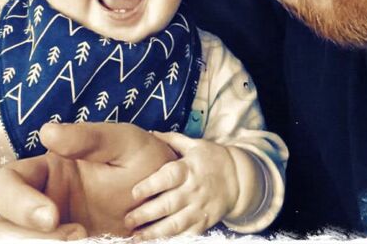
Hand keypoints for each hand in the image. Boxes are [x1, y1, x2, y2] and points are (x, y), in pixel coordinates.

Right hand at [0, 122, 175, 237]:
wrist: (169, 198)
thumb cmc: (145, 163)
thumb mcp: (125, 144)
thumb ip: (89, 138)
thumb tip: (47, 131)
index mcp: (46, 171)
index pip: (1, 185)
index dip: (16, 203)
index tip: (52, 216)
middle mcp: (38, 204)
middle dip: (24, 239)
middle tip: (77, 236)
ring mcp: (48, 232)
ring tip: (86, 241)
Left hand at [125, 132, 240, 239]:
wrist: (238, 178)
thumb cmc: (212, 158)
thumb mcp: (195, 145)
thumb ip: (172, 140)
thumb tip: (150, 133)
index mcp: (190, 168)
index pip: (169, 177)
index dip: (151, 185)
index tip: (134, 192)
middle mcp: (193, 189)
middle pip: (168, 204)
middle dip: (146, 214)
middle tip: (127, 220)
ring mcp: (199, 208)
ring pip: (175, 224)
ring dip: (154, 232)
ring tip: (136, 236)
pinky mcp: (204, 222)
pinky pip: (186, 234)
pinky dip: (171, 239)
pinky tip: (156, 241)